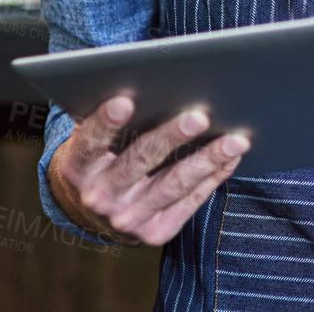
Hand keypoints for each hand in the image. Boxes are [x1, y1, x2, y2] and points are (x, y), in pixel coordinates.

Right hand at [47, 94, 249, 246]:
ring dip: (207, 160)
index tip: (125, 100)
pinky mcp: (154, 232)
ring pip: (173, 184)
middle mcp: (99, 196)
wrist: (94, 212)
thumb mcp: (92, 140)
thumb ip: (110, 118)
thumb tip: (150, 82)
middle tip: (199, 117)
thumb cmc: (101, 158)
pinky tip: (232, 158)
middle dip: (171, 137)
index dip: (106, 122)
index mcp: (78, 167)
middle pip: (139, 161)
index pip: (90, 142)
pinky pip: (190, 202)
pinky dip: (213, 178)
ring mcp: (127, 218)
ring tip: (235, 140)